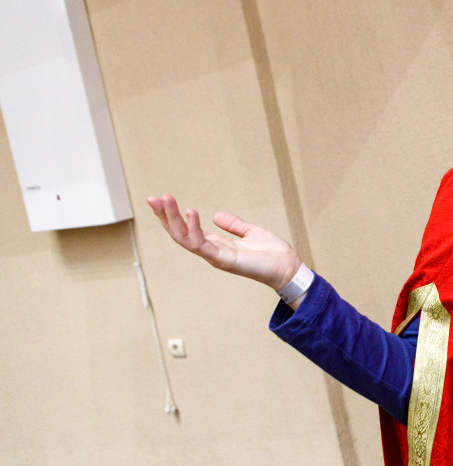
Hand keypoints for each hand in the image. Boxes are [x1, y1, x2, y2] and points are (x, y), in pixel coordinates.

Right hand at [146, 194, 301, 290]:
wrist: (287, 267)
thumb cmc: (272, 254)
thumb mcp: (250, 232)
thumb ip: (233, 225)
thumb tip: (216, 215)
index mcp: (216, 244)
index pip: (187, 229)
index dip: (172, 216)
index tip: (160, 199)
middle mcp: (212, 251)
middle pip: (180, 233)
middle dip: (165, 216)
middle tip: (152, 198)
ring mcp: (216, 257)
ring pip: (185, 238)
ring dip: (173, 219)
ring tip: (165, 200)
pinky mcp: (224, 260)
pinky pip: (202, 244)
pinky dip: (194, 228)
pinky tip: (190, 212)